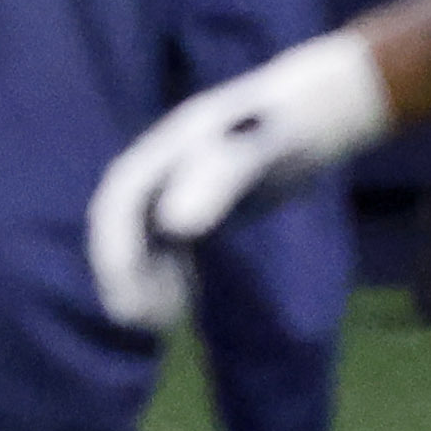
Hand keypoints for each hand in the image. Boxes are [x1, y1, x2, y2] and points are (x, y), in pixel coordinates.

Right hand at [87, 31, 388, 329]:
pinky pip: (165, 244)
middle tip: (145, 322)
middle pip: (118, 224)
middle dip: (121, 274)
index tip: (131, 300)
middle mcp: (160, 168)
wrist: (316, 109)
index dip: (114, 253)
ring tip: (168, 318)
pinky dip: (167, 275)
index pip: (117, 204)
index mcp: (162, 150)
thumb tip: (172, 224)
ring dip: (141, 279)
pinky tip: (187, 300)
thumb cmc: (287, 125)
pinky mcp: (198, 202)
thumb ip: (216, 180)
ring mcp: (176, 185)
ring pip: (139, 238)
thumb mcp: (257, 150)